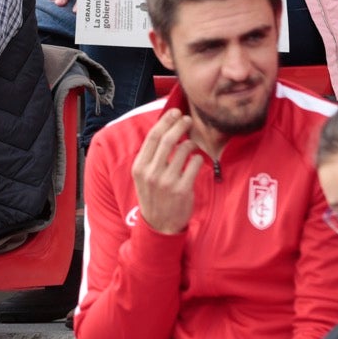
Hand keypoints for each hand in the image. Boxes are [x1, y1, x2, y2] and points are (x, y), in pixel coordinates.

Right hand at [131, 109, 204, 234]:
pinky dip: (198, 158)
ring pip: (183, 150)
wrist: (159, 226)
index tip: (174, 112)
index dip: (165, 121)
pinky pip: (194, 164)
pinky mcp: (182, 190)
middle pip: (168, 140)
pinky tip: (196, 160)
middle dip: (180, 125)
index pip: (153, 137)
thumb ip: (150, 157)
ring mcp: (167, 182)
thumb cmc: (153, 196)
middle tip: (188, 120)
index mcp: (139, 167)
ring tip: (192, 144)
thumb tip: (163, 130)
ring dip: (191, 142)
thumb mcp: (143, 177)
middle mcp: (151, 173)